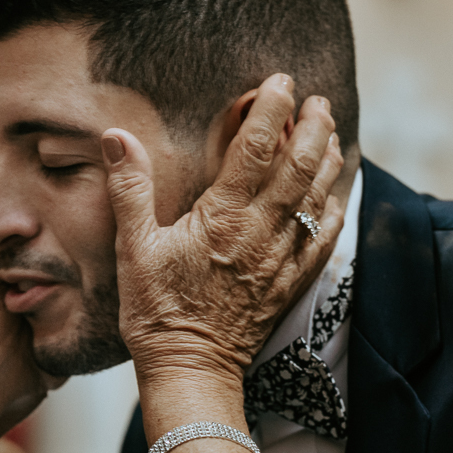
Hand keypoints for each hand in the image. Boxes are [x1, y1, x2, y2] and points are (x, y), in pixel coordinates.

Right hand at [101, 74, 344, 392]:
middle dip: (312, 127)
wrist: (191, 370)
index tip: (280, 82)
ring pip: (316, 197)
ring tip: (331, 132)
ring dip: (327, 160)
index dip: (271, 110)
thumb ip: (130, 189)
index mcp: (223, 217)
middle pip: (298, 166)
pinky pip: (323, 238)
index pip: (256, 148)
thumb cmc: (157, 311)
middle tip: (317, 101)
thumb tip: (117, 138)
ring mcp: (281, 258)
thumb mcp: (133, 248)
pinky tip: (335, 193)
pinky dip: (332, 208)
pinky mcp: (291, 283)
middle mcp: (261, 232)